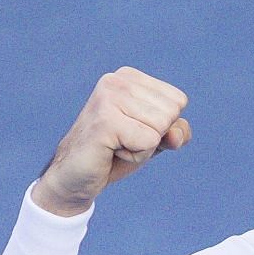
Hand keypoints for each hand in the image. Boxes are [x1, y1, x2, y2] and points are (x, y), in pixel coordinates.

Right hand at [32, 67, 191, 215]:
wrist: (75, 176)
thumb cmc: (115, 154)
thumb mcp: (154, 140)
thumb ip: (176, 133)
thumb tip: (176, 134)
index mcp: (129, 77)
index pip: (178, 101)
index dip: (162, 126)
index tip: (132, 131)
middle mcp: (117, 80)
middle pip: (171, 113)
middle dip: (153, 138)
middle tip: (122, 141)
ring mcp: (108, 97)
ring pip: (160, 129)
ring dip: (143, 148)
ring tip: (116, 145)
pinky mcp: (105, 120)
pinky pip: (148, 142)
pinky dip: (135, 156)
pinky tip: (111, 152)